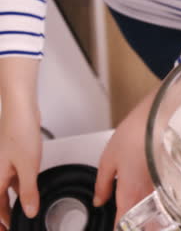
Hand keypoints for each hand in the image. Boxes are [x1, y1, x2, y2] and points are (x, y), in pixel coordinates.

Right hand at [0, 104, 40, 229]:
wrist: (20, 111)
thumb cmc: (20, 132)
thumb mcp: (29, 167)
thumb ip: (29, 191)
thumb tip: (29, 211)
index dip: (0, 221)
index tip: (7, 230)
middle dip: (3, 215)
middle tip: (11, 226)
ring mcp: (2, 165)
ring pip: (4, 190)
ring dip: (11, 202)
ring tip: (20, 213)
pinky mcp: (11, 158)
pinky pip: (10, 179)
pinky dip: (17, 189)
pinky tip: (27, 193)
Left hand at [93, 106, 153, 226]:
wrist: (158, 119)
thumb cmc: (135, 134)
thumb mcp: (108, 159)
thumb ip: (102, 184)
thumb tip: (99, 199)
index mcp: (129, 194)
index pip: (122, 224)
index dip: (117, 228)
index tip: (113, 227)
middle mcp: (147, 195)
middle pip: (143, 223)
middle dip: (136, 225)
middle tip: (128, 221)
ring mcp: (160, 188)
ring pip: (154, 213)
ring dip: (146, 217)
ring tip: (138, 214)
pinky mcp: (168, 178)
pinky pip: (160, 198)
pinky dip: (155, 202)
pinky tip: (149, 195)